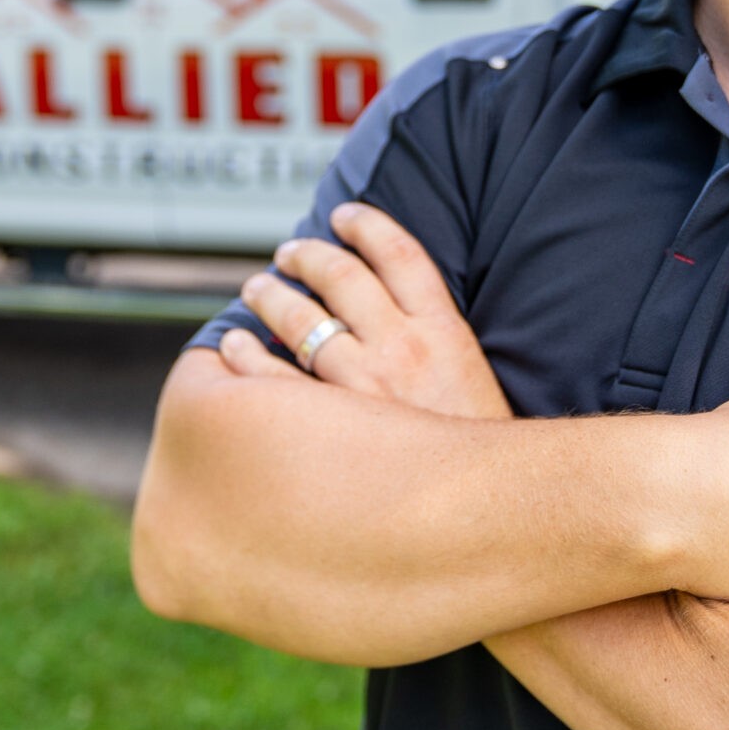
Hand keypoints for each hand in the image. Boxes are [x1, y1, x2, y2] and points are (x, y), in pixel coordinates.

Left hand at [223, 203, 514, 420]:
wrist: (491, 513)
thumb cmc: (478, 447)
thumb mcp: (471, 376)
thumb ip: (434, 337)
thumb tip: (389, 308)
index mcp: (444, 330)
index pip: (400, 253)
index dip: (367, 225)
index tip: (344, 216)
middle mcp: (402, 349)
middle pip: (343, 277)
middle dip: (308, 256)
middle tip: (288, 253)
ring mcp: (365, 388)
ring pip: (301, 321)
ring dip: (271, 297)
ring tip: (257, 289)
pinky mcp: (334, 430)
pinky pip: (275, 381)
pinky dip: (248, 357)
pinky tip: (236, 346)